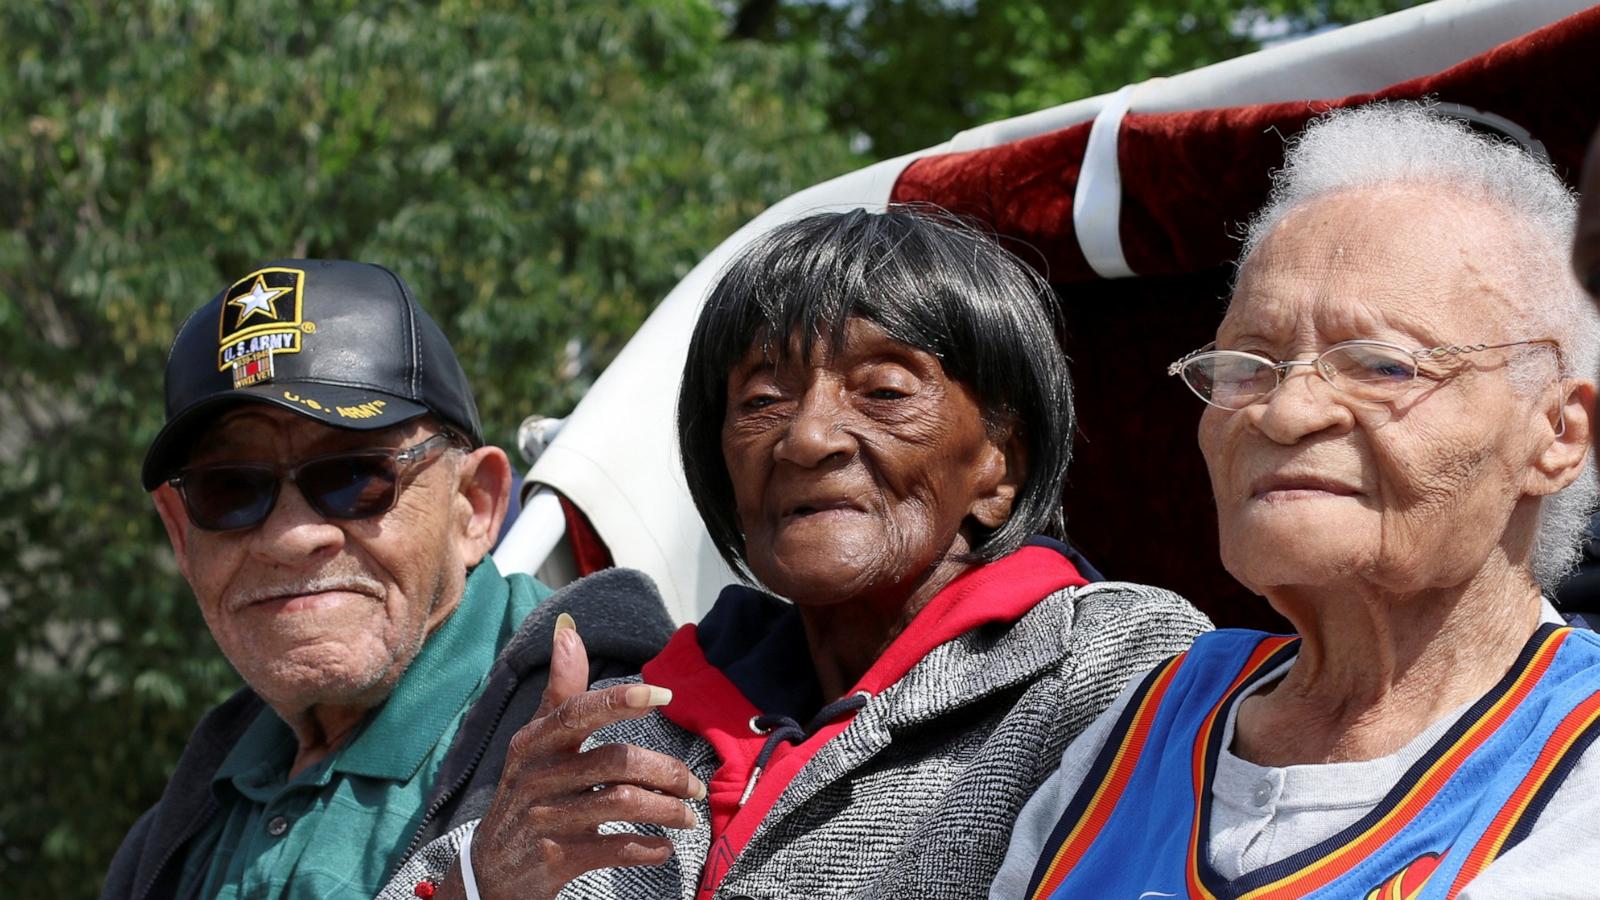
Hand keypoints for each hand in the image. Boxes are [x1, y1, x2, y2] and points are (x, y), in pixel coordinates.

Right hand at [440, 613, 704, 899]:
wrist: (491, 871)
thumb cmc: (527, 793)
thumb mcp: (536, 741)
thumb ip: (562, 690)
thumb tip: (569, 629)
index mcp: (534, 743)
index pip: (578, 712)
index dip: (620, 701)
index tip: (664, 693)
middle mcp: (536, 777)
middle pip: (615, 762)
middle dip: (666, 771)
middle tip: (694, 785)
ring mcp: (544, 819)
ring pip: (621, 803)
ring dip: (667, 809)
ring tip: (688, 815)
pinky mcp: (555, 859)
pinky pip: (614, 847)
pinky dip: (647, 847)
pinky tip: (663, 847)